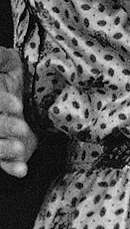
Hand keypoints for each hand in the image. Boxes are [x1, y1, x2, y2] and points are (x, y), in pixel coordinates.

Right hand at [0, 47, 37, 178]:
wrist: (26, 104)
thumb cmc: (13, 83)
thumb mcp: (8, 65)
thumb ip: (0, 58)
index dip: (0, 102)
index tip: (17, 104)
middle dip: (3, 126)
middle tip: (22, 127)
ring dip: (3, 149)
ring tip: (20, 148)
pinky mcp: (2, 155)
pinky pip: (3, 164)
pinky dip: (11, 167)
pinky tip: (22, 169)